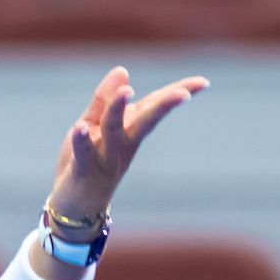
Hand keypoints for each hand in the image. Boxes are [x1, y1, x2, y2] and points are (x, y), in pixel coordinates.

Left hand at [48, 66, 208, 231]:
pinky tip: (80, 127)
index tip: (203, 82)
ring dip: (118, 111)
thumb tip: (123, 70)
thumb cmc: (89, 162)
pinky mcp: (83, 170)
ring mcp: (105, 158)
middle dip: (163, 106)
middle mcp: (122, 144)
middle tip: (183, 94)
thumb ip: (105, 99)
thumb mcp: (95, 125)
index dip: (178, 93)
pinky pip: (84, 153)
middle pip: (145, 121)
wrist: (76, 209)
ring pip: (113, 132)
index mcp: (129, 130)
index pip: (155, 106)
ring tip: (127, 92)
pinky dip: (82, 140)